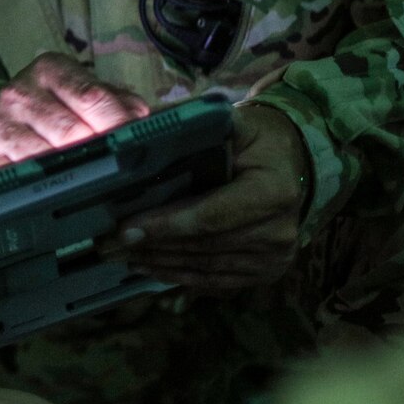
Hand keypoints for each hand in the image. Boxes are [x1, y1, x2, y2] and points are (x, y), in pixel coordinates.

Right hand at [0, 52, 149, 173]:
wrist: (4, 115)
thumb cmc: (55, 104)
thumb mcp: (84, 91)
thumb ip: (115, 102)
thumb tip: (139, 118)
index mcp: (50, 69)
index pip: (92, 97)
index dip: (117, 122)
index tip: (134, 141)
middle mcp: (19, 92)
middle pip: (71, 131)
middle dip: (97, 152)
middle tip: (115, 166)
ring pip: (45, 158)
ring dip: (71, 173)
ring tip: (88, 181)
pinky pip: (18, 177)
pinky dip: (39, 187)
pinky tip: (54, 188)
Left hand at [110, 105, 310, 291]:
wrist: (292, 163)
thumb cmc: (257, 140)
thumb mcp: (235, 124)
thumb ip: (195, 131)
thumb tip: (138, 138)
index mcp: (274, 191)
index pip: (211, 216)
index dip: (166, 225)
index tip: (126, 229)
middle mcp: (280, 231)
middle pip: (205, 246)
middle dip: (154, 246)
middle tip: (110, 246)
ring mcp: (276, 257)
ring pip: (207, 267)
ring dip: (162, 264)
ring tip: (124, 256)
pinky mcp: (267, 272)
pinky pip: (217, 280)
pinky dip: (182, 277)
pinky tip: (152, 269)